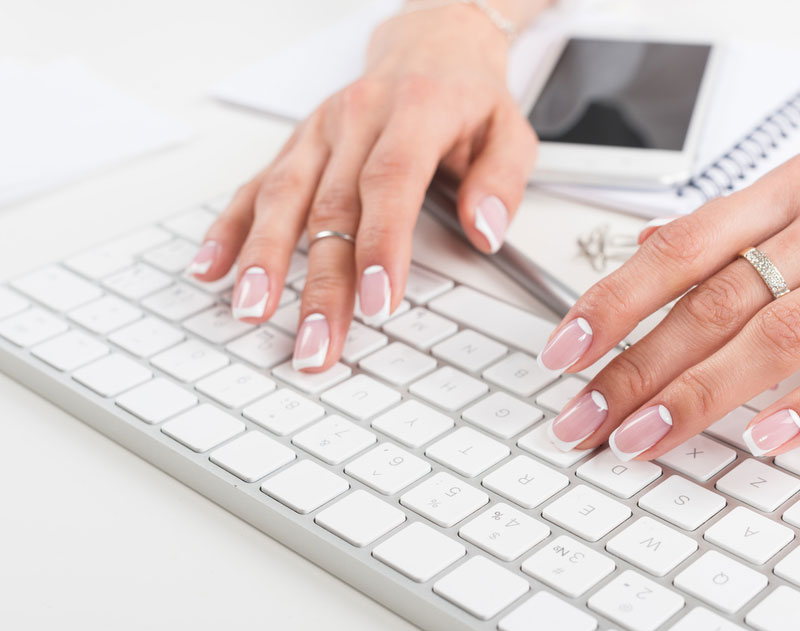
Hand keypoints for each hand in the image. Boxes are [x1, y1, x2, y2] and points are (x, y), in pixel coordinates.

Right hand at [189, 3, 536, 370]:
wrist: (430, 45)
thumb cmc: (467, 96)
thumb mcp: (511, 130)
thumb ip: (501, 182)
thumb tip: (484, 231)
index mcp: (416, 111)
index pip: (391, 181)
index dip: (382, 244)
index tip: (378, 301)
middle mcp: (359, 117)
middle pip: (333, 206)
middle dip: (321, 282)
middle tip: (317, 341)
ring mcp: (321, 130)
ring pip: (285, 196)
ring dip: (263, 258)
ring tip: (251, 310)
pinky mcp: (298, 142)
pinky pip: (256, 184)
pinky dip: (231, 227)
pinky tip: (213, 266)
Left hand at [538, 152, 799, 459]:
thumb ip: (731, 235)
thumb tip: (645, 253)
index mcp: (788, 189)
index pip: (680, 247)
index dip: (614, 301)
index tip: (564, 351)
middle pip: (716, 298)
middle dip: (639, 365)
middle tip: (588, 417)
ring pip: (780, 331)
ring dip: (702, 393)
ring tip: (647, 438)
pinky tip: (769, 440)